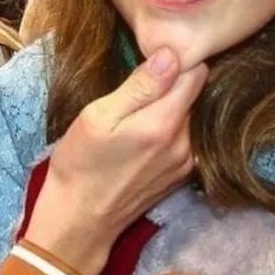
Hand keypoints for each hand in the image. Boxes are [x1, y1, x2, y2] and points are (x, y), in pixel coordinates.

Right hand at [25, 47, 207, 274]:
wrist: (78, 219)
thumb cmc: (80, 163)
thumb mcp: (98, 117)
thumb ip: (139, 87)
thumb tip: (171, 55)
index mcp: (165, 124)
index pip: (195, 74)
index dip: (176, 60)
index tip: (152, 59)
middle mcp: (185, 144)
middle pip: (193, 95)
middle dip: (171, 84)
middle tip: (136, 85)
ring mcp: (185, 163)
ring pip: (188, 116)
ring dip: (169, 108)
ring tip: (135, 111)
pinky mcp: (180, 176)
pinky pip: (183, 138)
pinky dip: (168, 129)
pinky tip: (141, 135)